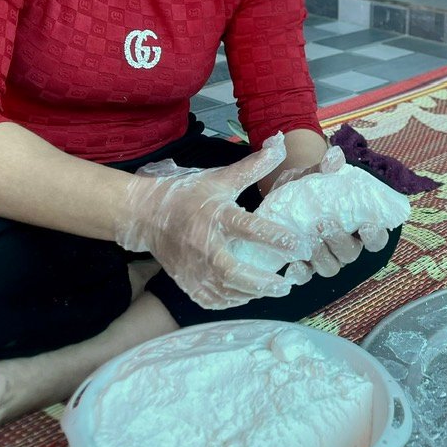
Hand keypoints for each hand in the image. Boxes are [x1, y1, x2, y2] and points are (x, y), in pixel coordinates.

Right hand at [113, 132, 308, 308]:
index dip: (276, 237)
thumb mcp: (221, 178)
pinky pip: (211, 300)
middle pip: (234, 271)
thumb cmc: (189, 195)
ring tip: (273, 289)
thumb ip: (253, 167)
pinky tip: (246, 296)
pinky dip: (231, 301)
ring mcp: (193, 267)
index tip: (300, 245)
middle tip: (287, 284)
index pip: (249, 228)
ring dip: (252, 293)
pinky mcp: (186, 281)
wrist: (147, 215)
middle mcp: (204, 244)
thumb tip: (279, 144)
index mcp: (216, 215)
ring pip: (225, 290)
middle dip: (263, 282)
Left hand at [271, 146, 389, 285]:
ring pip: (330, 267)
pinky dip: (300, 272)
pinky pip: (304, 276)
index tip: (368, 225)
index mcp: (356, 226)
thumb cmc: (307, 187)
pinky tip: (294, 263)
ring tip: (309, 237)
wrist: (279, 197)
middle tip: (326, 223)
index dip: (376, 237)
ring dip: (321, 254)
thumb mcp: (315, 175)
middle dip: (340, 241)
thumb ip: (326, 168)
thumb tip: (335, 156)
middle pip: (351, 254)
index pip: (377, 240)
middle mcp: (343, 246)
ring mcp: (322, 257)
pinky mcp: (301, 265)